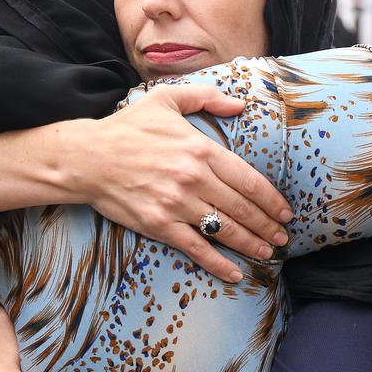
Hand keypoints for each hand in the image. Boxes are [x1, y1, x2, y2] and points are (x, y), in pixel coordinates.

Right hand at [76, 84, 292, 281]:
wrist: (86, 158)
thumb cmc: (126, 128)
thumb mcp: (166, 99)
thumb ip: (207, 97)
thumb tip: (240, 105)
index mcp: (200, 149)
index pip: (249, 180)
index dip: (272, 200)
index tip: (285, 211)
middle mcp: (194, 178)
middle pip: (243, 208)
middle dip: (268, 225)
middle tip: (283, 237)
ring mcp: (177, 204)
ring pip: (225, 229)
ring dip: (251, 244)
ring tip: (268, 253)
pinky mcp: (159, 225)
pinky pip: (197, 248)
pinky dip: (219, 264)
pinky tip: (236, 274)